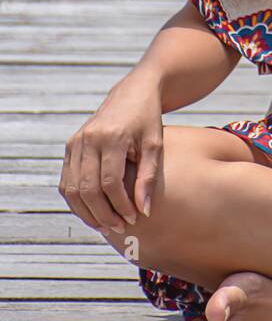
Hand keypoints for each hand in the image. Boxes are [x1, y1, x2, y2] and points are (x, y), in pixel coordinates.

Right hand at [58, 73, 163, 234]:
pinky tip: (93, 211)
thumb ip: (148, 178)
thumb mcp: (155, 145)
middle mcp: (89, 138)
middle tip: (119, 227)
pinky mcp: (70, 145)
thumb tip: (144, 212)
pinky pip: (67, 181)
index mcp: (111, 136)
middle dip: (103, 214)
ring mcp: (76, 141)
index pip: (110, 182)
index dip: (120, 205)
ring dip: (87, 212)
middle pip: (88, 189)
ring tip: (105, 225)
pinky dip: (77, 200)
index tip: (133, 218)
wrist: (134, 92)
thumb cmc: (148, 119)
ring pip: (73, 188)